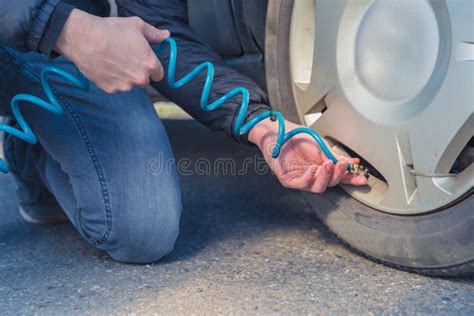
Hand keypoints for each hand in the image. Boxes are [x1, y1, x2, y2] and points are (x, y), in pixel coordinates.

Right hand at [55, 9, 168, 92]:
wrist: (83, 38)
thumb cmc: (110, 30)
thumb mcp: (136, 25)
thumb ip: (154, 33)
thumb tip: (166, 36)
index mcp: (150, 64)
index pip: (159, 74)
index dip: (153, 68)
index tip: (145, 63)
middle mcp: (140, 78)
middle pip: (144, 81)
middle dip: (138, 73)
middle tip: (126, 60)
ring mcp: (125, 86)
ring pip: (129, 85)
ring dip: (125, 77)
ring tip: (114, 61)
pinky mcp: (110, 89)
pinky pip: (115, 87)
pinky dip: (112, 80)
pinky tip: (106, 67)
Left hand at [248, 118, 367, 192]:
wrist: (277, 130)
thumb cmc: (295, 137)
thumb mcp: (319, 145)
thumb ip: (333, 155)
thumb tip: (351, 163)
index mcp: (321, 167)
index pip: (338, 176)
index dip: (350, 178)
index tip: (362, 178)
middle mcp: (312, 175)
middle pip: (330, 183)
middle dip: (338, 174)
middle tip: (342, 164)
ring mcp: (300, 178)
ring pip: (318, 187)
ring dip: (325, 176)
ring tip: (328, 164)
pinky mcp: (287, 180)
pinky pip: (301, 183)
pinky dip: (309, 177)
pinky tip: (313, 168)